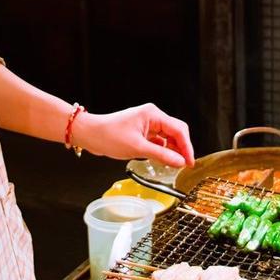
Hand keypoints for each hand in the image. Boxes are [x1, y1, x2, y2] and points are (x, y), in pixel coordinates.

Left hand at [70, 104, 194, 168]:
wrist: (89, 134)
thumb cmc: (108, 136)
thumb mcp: (137, 148)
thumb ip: (161, 155)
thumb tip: (180, 162)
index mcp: (153, 114)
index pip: (178, 129)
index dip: (187, 147)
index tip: (190, 162)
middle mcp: (152, 117)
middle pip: (175, 132)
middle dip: (181, 148)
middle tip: (185, 165)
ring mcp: (147, 124)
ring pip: (168, 137)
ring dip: (172, 150)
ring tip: (175, 165)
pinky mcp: (142, 132)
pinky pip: (158, 141)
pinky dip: (163, 151)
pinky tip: (164, 160)